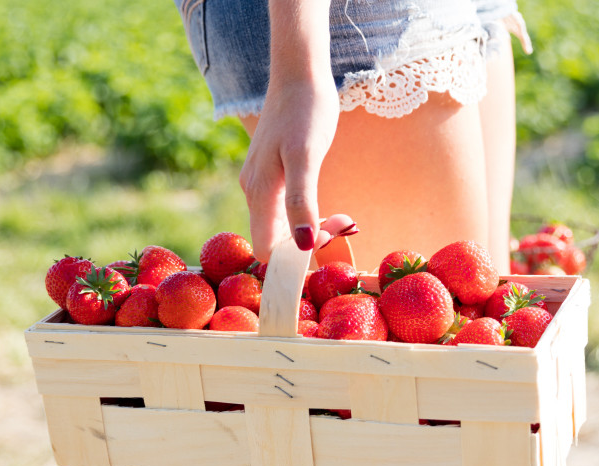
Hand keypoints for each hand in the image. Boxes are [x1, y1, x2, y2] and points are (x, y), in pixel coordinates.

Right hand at [239, 75, 339, 262]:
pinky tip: (331, 208)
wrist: (299, 75)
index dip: (294, 257)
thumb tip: (303, 246)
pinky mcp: (273, 175)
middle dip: (310, 242)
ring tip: (344, 218)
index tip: (326, 240)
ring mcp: (262, 183)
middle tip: (345, 226)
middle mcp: (254, 192)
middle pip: (276, 240)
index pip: (266, 250)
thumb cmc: (306, 111)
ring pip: (284, 226)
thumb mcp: (306, 156)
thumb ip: (301, 202)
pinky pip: (287, 210)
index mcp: (258, 192)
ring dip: (314, 229)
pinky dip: (311, 214)